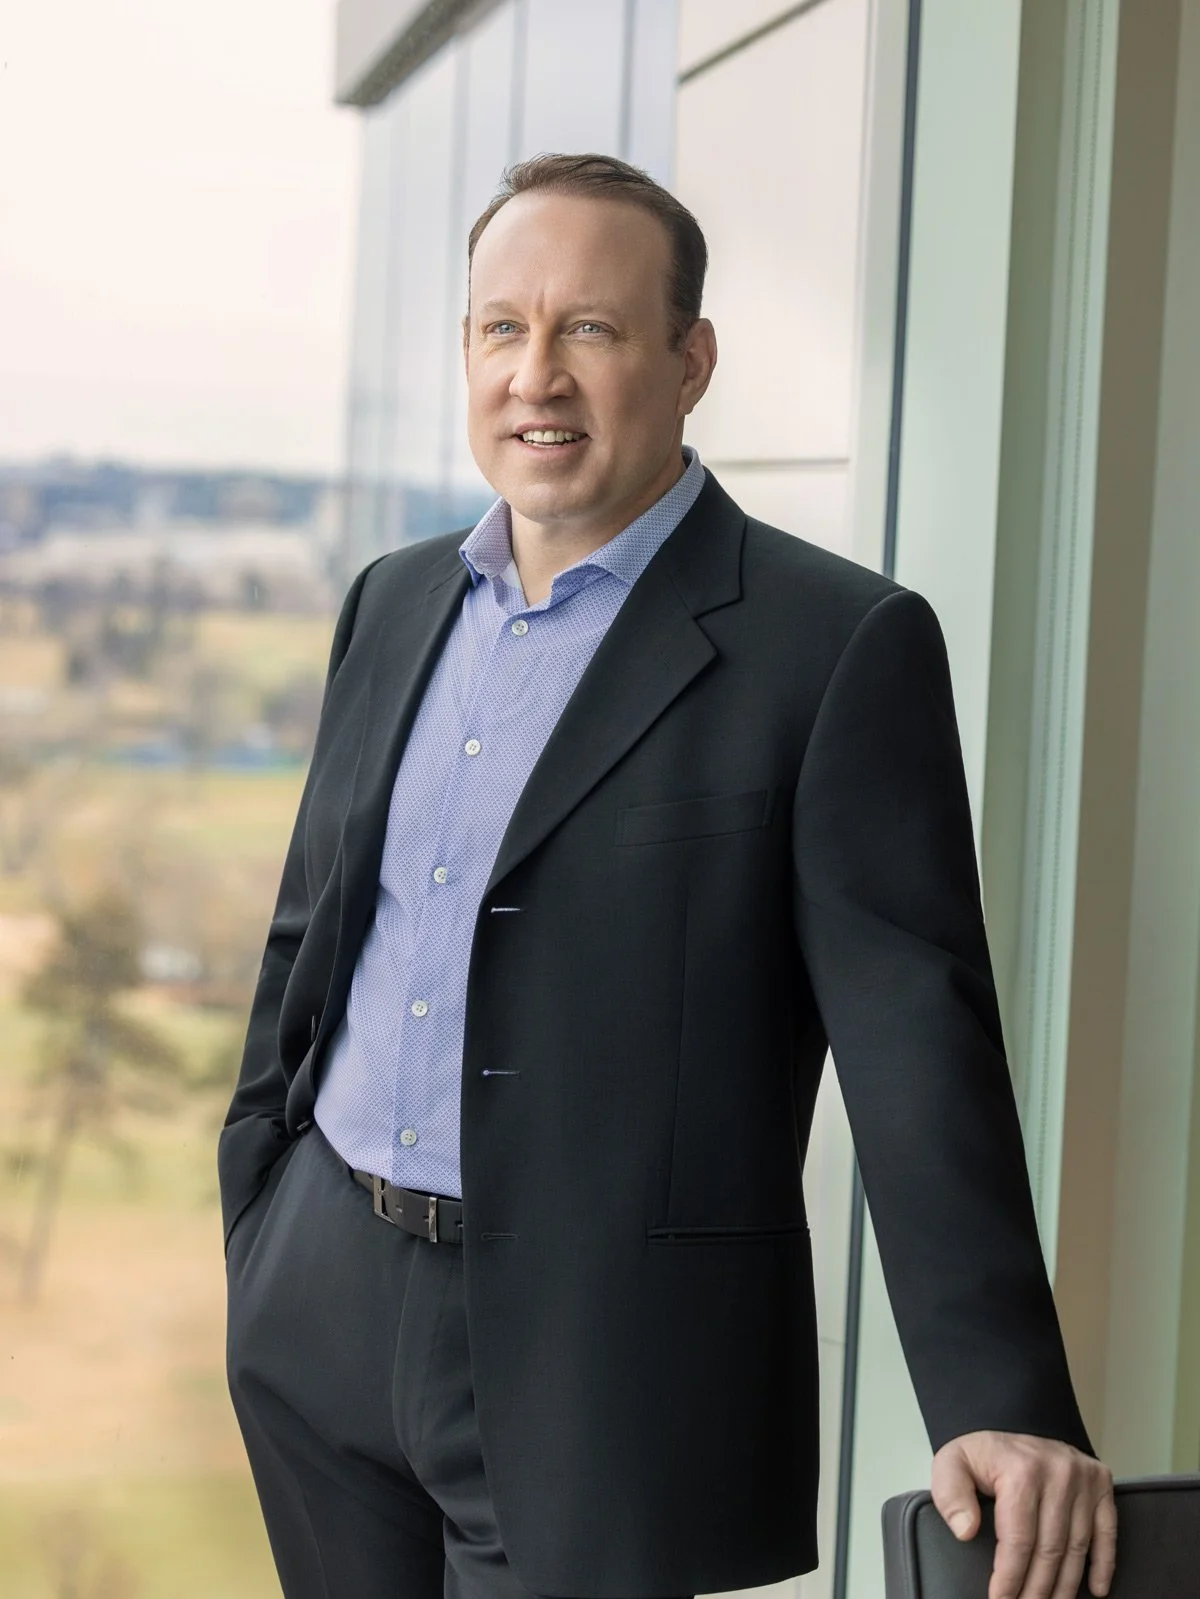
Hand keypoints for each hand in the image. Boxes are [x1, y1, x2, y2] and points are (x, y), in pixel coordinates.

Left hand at [931, 1430, 1115, 1598]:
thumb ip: (951, 1496)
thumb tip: (966, 1530)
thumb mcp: (952, 1464)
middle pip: (1050, 1550)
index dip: (1010, 1577)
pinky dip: (1103, 1564)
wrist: (1012, 1420)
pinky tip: (1095, 1590)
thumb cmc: (983, 1452)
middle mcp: (1058, 1473)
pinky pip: (1107, 1532)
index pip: (1019, 1540)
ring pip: (1077, 1548)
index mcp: (1021, 1471)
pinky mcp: (1100, 1483)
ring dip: (1065, 1586)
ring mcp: (1083, 1479)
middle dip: (1036, 1590)